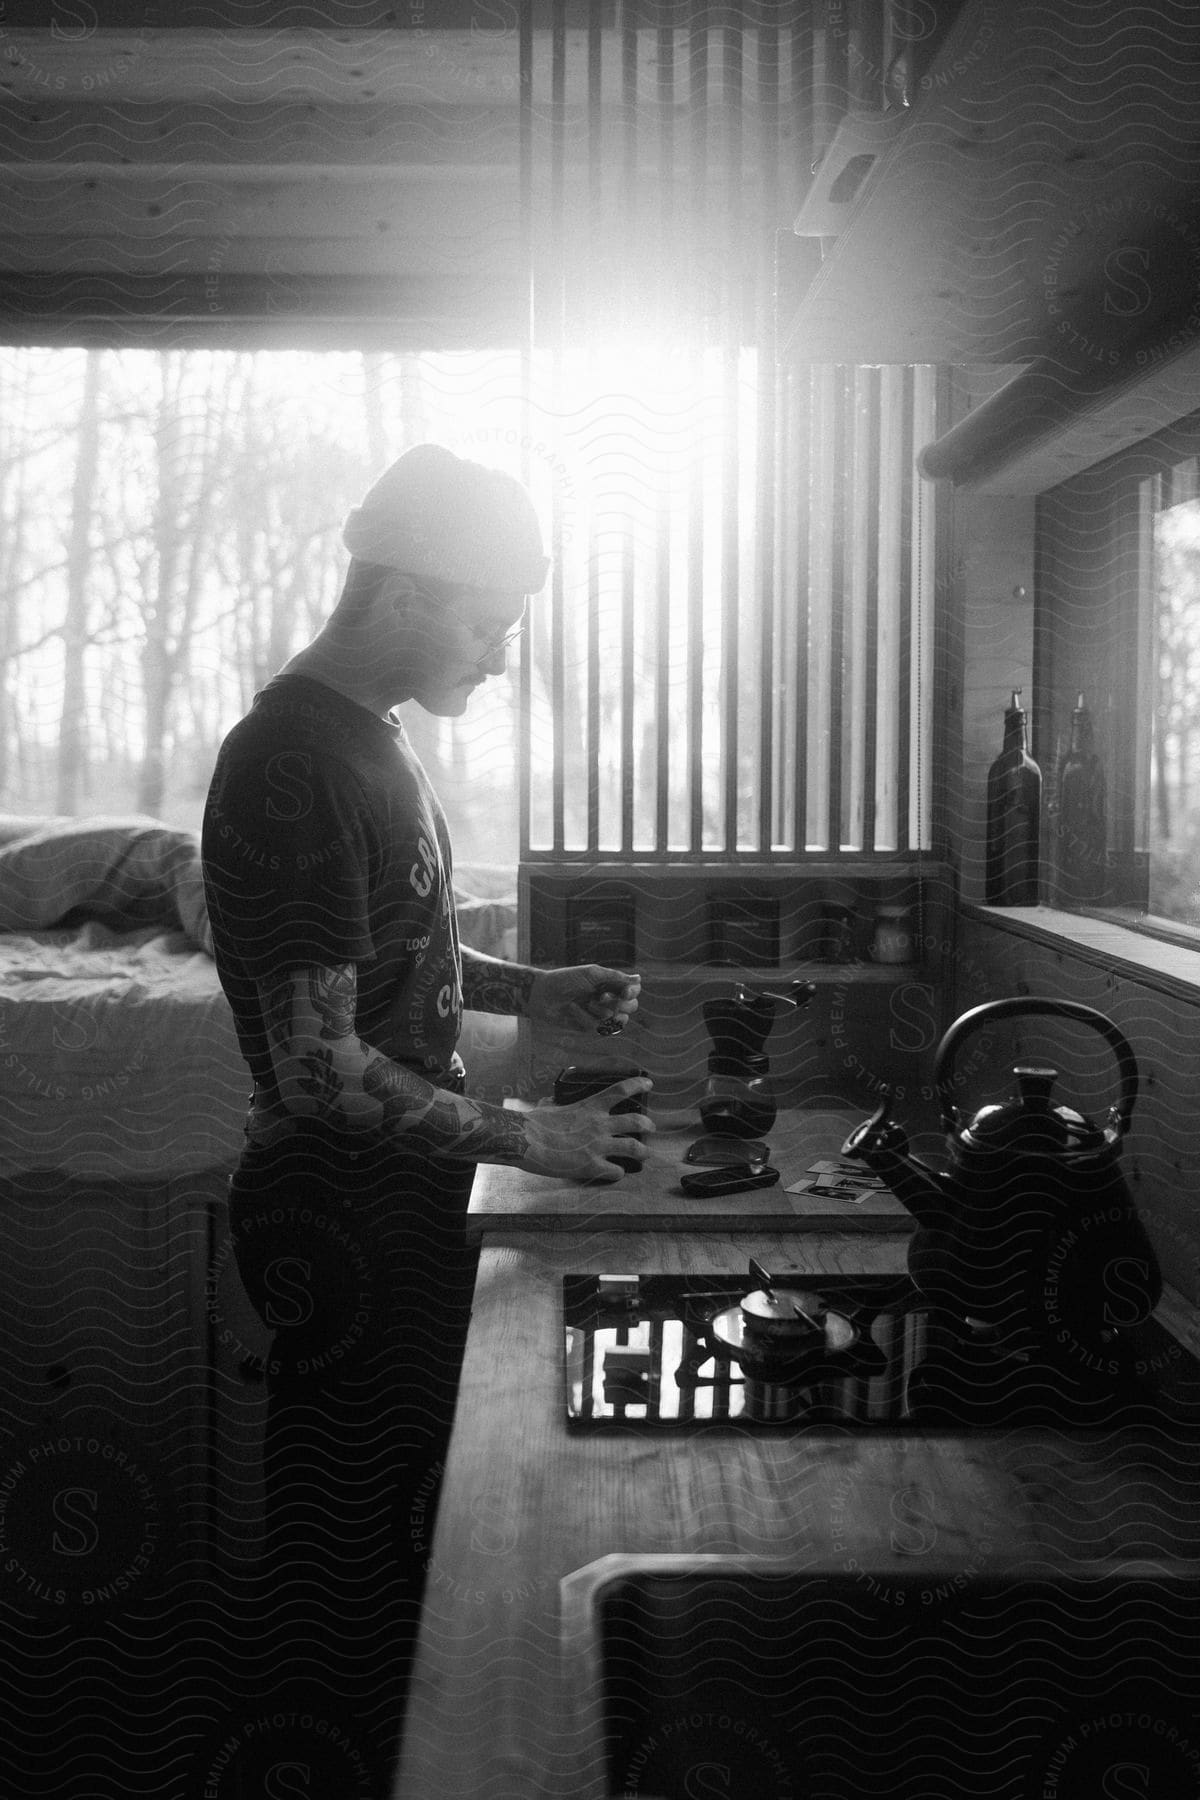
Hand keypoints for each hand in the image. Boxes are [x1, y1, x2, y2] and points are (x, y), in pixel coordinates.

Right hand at [517, 1076, 654, 1182]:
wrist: (523, 1140)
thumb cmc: (532, 1123)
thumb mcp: (547, 1107)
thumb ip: (556, 1104)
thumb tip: (550, 1102)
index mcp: (589, 1106)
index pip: (620, 1090)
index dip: (637, 1085)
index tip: (648, 1084)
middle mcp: (598, 1125)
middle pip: (635, 1121)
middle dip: (647, 1125)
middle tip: (650, 1128)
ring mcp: (597, 1146)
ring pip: (633, 1148)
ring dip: (643, 1152)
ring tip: (646, 1155)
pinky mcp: (591, 1166)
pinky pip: (615, 1171)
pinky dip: (618, 1173)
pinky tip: (615, 1173)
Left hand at [528, 964, 640, 1034]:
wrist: (542, 994)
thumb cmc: (565, 979)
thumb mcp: (591, 974)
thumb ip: (615, 977)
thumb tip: (639, 979)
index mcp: (610, 985)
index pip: (633, 991)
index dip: (632, 993)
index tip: (624, 992)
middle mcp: (608, 1000)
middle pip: (631, 1008)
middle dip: (620, 1005)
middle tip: (603, 998)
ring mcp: (599, 1015)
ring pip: (617, 1022)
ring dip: (602, 1012)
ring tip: (587, 1002)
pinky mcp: (589, 1027)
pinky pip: (597, 1028)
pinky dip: (585, 1018)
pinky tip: (572, 1009)